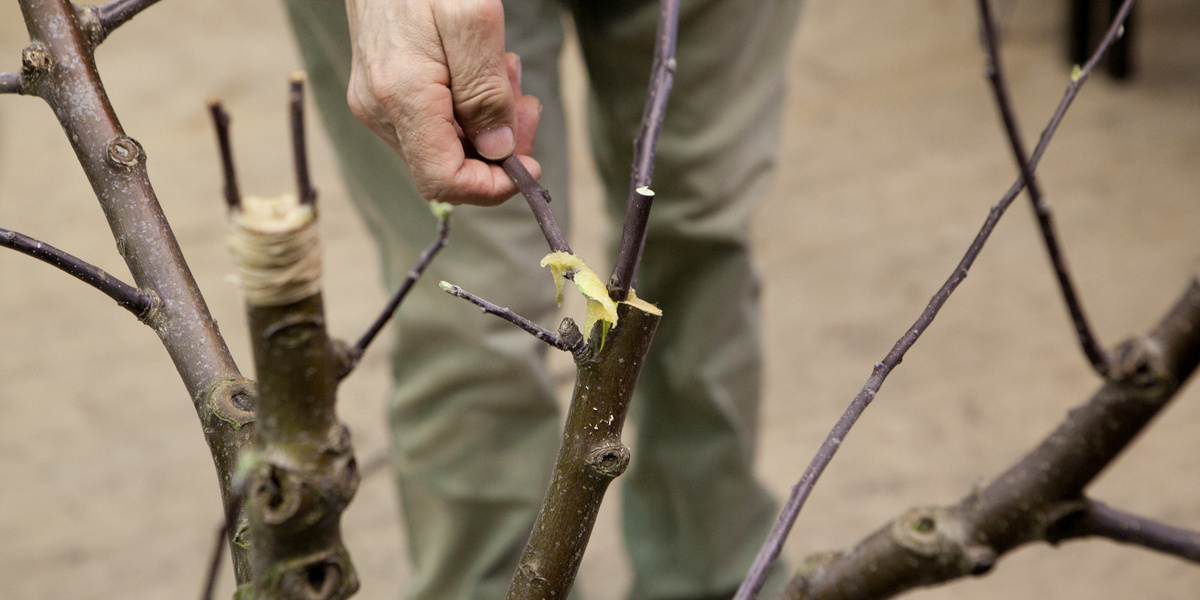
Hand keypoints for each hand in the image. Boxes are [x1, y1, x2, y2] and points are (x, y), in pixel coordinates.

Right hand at [345, 0, 542, 205]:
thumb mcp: (473, 19)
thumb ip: (486, 91)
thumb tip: (498, 151)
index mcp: (400, 96)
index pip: (445, 182)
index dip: (493, 187)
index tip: (530, 165)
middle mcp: (380, 111)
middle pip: (448, 169)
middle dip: (498, 149)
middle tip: (526, 105)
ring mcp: (377, 104)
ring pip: (445, 147)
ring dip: (487, 124)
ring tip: (505, 72)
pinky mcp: (382, 93)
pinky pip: (434, 123)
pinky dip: (468, 109)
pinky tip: (481, 71)